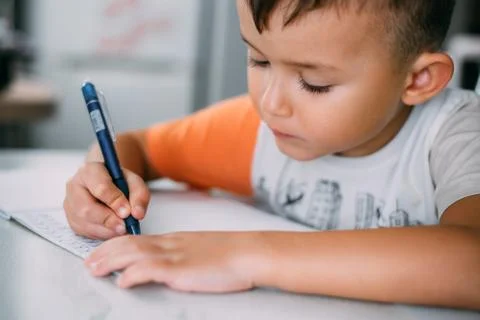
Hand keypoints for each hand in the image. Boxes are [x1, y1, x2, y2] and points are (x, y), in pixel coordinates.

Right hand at [63, 162, 149, 239]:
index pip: (100, 188)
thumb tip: (137, 214)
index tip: (127, 212)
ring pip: (84, 223)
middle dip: (108, 220)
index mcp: (90, 170)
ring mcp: (70, 204)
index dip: (114, 202)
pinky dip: (101, 234)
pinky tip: (112, 230)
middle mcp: (74, 186)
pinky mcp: (71, 219)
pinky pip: (84, 232)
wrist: (107, 183)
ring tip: (122, 228)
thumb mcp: (134, 182)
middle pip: (86, 208)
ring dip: (106, 230)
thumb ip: (139, 195)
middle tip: (124, 226)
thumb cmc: (119, 181)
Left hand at [84, 232, 266, 291]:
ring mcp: (175, 255)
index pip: (138, 238)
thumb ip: (183, 255)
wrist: (248, 253)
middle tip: (89, 262)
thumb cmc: (230, 254)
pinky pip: (150, 269)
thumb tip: (169, 265)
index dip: (116, 244)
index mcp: (174, 240)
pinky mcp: (182, 269)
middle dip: (106, 252)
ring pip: (134, 253)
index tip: (102, 251)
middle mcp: (170, 244)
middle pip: (130, 243)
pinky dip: (133, 274)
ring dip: (111, 261)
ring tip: (94, 270)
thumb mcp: (201, 250)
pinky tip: (123, 281)